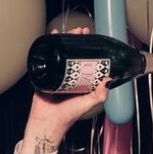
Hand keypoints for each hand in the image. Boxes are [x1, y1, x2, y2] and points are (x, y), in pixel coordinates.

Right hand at [21, 27, 110, 153]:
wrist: (48, 122)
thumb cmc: (67, 116)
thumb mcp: (88, 104)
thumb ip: (100, 95)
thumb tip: (108, 79)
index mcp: (79, 81)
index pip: (86, 58)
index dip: (89, 48)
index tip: (92, 38)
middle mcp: (68, 75)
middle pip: (73, 52)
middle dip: (77, 40)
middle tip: (81, 32)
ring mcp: (56, 74)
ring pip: (60, 52)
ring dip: (64, 40)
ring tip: (67, 31)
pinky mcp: (44, 74)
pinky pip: (46, 57)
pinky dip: (48, 45)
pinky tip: (52, 36)